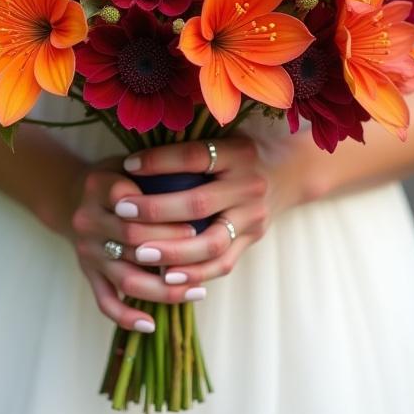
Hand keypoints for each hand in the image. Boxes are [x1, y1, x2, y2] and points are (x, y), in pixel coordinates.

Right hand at [69, 158, 202, 332]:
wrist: (73, 196)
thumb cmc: (118, 177)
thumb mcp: (131, 162)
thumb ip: (158, 169)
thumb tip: (204, 180)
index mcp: (99, 186)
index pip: (130, 202)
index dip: (161, 215)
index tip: (194, 223)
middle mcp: (88, 219)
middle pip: (131, 240)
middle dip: (169, 248)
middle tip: (203, 251)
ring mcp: (87, 251)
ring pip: (125, 276)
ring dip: (161, 289)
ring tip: (196, 291)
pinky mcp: (87, 272)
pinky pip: (104, 300)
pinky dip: (126, 315)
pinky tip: (150, 324)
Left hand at [118, 136, 292, 286]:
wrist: (289, 172)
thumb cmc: (240, 152)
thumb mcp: (225, 137)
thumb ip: (191, 146)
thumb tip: (136, 153)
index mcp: (239, 153)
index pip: (195, 156)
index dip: (160, 161)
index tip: (128, 165)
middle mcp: (249, 185)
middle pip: (199, 202)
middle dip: (156, 210)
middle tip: (123, 213)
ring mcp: (253, 217)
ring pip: (211, 241)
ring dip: (172, 250)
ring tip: (140, 253)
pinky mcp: (252, 240)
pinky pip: (222, 263)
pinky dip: (194, 273)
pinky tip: (167, 277)